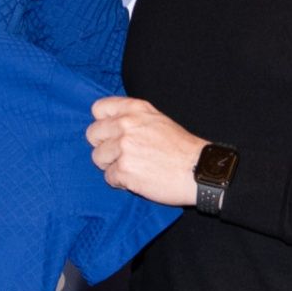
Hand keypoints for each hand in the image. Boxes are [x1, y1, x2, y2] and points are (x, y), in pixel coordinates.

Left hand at [87, 96, 207, 206]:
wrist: (199, 171)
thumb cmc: (181, 148)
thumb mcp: (158, 120)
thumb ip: (132, 118)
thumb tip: (108, 123)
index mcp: (135, 109)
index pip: (98, 108)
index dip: (102, 123)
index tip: (111, 133)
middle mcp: (126, 124)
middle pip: (92, 134)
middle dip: (104, 146)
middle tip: (122, 155)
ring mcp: (123, 147)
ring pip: (98, 157)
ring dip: (112, 165)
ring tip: (133, 168)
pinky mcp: (124, 170)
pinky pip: (108, 177)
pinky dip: (120, 181)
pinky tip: (137, 179)